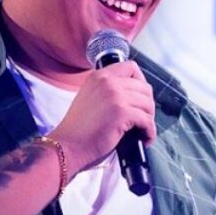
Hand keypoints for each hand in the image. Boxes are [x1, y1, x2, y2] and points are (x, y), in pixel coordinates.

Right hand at [52, 60, 155, 178]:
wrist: (67, 147)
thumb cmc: (77, 131)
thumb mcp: (90, 99)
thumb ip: (107, 92)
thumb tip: (134, 97)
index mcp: (98, 77)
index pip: (131, 67)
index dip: (141, 82)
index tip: (140, 98)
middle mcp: (107, 82)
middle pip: (144, 87)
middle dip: (147, 105)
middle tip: (142, 119)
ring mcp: (115, 96)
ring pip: (147, 104)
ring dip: (148, 119)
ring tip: (142, 131)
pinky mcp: (121, 112)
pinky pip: (147, 120)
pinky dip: (149, 132)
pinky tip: (144, 139)